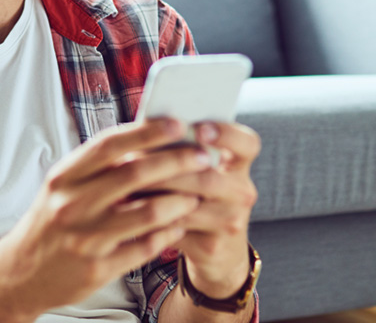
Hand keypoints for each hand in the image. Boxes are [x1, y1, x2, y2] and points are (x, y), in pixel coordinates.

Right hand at [0, 117, 216, 316]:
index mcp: (64, 177)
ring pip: (147, 212)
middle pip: (135, 174)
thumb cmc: (50, 222)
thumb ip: (97, 166)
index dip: (147, 132)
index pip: (110, 144)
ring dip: (180, 200)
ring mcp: (85, 238)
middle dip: (176, 162)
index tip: (177, 124)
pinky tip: (179, 224)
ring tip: (197, 193)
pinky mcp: (98, 269)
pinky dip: (169, 233)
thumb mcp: (63, 187)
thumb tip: (145, 137)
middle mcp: (72, 205)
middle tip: (202, 157)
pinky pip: (146, 246)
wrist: (19, 274)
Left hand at [147, 121, 260, 298]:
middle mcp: (242, 192)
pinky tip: (131, 209)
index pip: (247, 144)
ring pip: (189, 204)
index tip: (200, 130)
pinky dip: (151, 217)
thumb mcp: (201, 170)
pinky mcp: (212, 246)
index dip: (226, 134)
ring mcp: (230, 221)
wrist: (217, 249)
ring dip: (155, 193)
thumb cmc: (198, 196)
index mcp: (240, 164)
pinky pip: (176, 229)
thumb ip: (184, 148)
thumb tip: (147, 126)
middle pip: (209, 176)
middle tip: (136, 157)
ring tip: (128, 183)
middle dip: (169, 168)